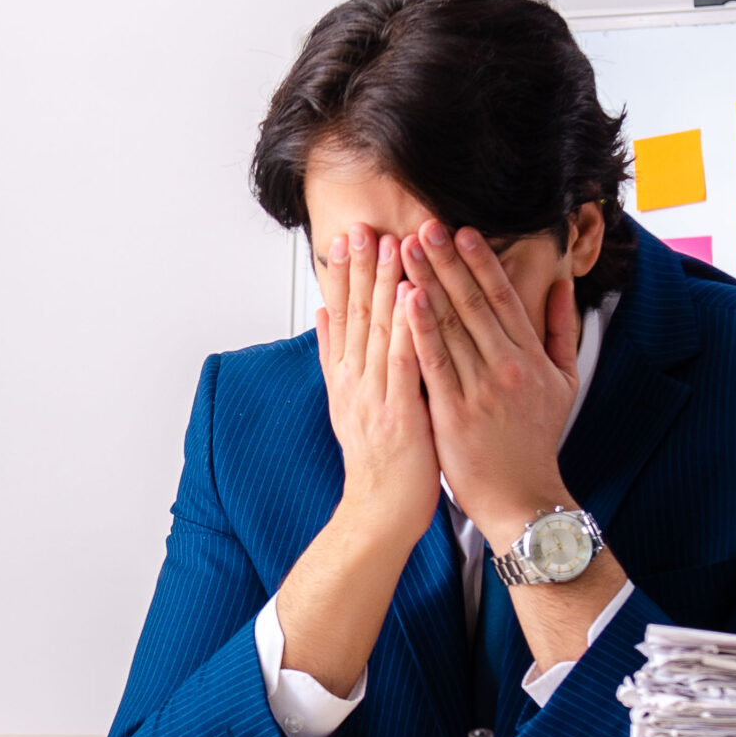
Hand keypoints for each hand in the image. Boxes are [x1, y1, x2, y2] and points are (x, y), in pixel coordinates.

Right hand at [316, 224, 439, 549]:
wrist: (380, 511)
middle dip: (362, 268)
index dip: (346, 275)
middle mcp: (355, 381)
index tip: (350, 236)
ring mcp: (375, 396)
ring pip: (380, 330)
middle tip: (365, 225)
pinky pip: (405, 361)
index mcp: (346, 378)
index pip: (344, 316)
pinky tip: (413, 294)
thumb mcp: (347, 405)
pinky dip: (408, 326)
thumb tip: (322, 316)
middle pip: (357, 315)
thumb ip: (335, 359)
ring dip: (385, 285)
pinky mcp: (400, 411)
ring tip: (392, 244)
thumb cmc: (378, 463)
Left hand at [396, 221, 581, 540]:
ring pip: (450, 325)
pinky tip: (405, 300)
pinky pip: (435, 363)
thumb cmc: (537, 440)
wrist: (523, 498)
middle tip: (424, 225)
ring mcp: (481, 389)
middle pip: (473, 302)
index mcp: (530, 356)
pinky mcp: (455, 413)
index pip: (502, 297)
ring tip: (405, 249)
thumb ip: (560, 331)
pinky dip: (420, 329)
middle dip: (446, 260)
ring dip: (426, 282)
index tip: (461, 230)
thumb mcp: (564, 382)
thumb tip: (562, 287)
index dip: (480, 261)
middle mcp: (507, 366)